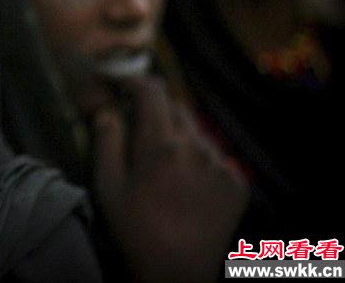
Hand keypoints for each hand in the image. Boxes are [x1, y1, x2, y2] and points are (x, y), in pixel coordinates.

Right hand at [92, 76, 248, 282]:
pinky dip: (198, 158)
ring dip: (178, 135)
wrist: (177, 274)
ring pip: (196, 131)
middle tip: (139, 129)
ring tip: (163, 166)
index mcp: (162, 145)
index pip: (153, 91)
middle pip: (176, 107)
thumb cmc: (134, 230)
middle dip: (156, 110)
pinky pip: (214, 155)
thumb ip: (107, 141)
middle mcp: (197, 148)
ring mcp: (221, 165)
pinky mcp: (237, 183)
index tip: (124, 85)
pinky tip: (184, 184)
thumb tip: (108, 109)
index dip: (136, 82)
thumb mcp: (107, 186)